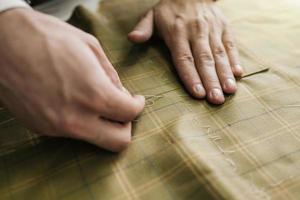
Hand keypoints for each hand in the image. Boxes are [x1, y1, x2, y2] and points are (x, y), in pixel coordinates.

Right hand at [0, 8, 144, 151]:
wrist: (2, 41)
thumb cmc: (47, 37)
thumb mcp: (90, 46)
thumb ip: (111, 75)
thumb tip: (121, 93)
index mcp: (94, 93)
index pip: (130, 114)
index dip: (138, 106)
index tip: (136, 100)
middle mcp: (76, 117)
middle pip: (118, 142)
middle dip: (126, 127)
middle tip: (122, 110)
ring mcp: (57, 127)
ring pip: (94, 140)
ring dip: (103, 125)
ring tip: (97, 103)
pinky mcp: (41, 128)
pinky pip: (72, 133)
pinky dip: (81, 122)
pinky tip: (75, 102)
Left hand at [128, 0, 242, 104]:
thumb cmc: (169, 9)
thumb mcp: (152, 15)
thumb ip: (143, 28)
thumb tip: (132, 38)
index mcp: (177, 32)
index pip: (184, 58)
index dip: (191, 77)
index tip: (198, 94)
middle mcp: (196, 32)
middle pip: (204, 60)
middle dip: (211, 81)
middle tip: (216, 100)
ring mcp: (212, 29)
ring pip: (219, 54)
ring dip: (225, 74)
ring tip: (229, 91)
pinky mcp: (224, 27)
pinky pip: (230, 44)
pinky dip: (235, 59)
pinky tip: (238, 74)